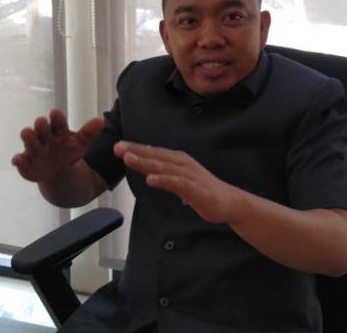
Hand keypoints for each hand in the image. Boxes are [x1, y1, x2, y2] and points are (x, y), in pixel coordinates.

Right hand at [12, 108, 103, 182]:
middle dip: (41, 126)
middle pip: (42, 130)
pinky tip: (17, 160)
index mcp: (57, 131)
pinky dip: (19, 160)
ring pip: (30, 142)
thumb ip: (89, 132)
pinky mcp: (26, 164)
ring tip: (27, 132)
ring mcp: (34, 150)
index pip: (57, 122)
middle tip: (41, 121)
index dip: (56, 118)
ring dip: (28, 137)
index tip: (55, 112)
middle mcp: (44, 138)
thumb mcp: (80, 143)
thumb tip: (101, 120)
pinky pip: (21, 161)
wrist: (58, 172)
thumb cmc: (68, 151)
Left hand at [113, 141, 238, 223]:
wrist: (229, 201)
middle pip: (155, 156)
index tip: (117, 144)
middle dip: (135, 151)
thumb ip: (165, 173)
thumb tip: (149, 170)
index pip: (153, 152)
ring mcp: (188, 175)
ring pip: (163, 167)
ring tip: (128, 158)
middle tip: (117, 146)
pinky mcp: (194, 189)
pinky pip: (176, 184)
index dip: (135, 148)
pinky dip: (163, 180)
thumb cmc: (203, 190)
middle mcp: (182, 164)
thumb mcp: (180, 178)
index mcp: (177, 160)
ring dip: (145, 162)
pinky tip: (151, 180)